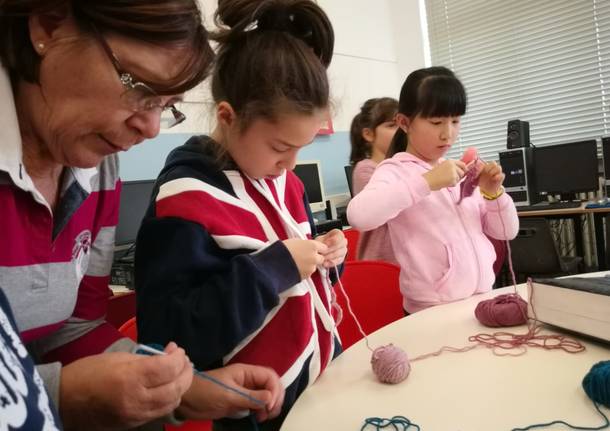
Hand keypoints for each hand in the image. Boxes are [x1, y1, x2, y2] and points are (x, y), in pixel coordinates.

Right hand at [60, 343, 192, 429]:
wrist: (63, 401)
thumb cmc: (88, 372)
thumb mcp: (117, 357)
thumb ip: (146, 359)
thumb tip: (168, 357)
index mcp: (131, 378)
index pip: (169, 368)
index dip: (179, 357)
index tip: (176, 349)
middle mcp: (137, 400)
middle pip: (176, 388)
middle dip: (185, 371)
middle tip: (182, 360)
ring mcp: (136, 415)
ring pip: (172, 403)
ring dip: (180, 386)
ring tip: (177, 372)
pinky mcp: (133, 425)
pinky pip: (160, 411)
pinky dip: (169, 398)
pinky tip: (166, 387)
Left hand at [177, 363, 283, 422]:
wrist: (186, 400)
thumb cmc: (205, 391)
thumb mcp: (228, 394)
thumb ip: (250, 396)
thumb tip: (270, 398)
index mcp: (246, 372)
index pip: (269, 377)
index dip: (274, 390)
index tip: (270, 405)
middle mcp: (248, 381)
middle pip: (271, 386)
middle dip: (275, 398)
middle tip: (269, 412)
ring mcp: (245, 392)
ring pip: (266, 396)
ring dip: (270, 406)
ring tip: (264, 416)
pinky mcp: (240, 403)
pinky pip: (257, 405)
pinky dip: (262, 411)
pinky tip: (258, 418)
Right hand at [283, 238, 326, 278]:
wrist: (274, 264)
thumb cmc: (282, 250)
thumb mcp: (295, 241)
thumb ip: (305, 244)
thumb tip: (307, 246)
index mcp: (313, 246)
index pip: (324, 247)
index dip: (319, 248)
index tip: (315, 249)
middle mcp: (314, 257)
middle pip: (321, 258)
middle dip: (316, 257)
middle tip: (306, 256)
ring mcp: (311, 268)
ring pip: (314, 266)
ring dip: (309, 265)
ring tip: (297, 262)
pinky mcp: (306, 276)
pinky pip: (308, 273)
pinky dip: (304, 271)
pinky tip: (296, 268)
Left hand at [314, 229, 347, 267]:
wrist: (319, 252)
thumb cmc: (320, 244)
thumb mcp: (319, 240)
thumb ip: (322, 242)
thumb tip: (324, 246)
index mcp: (337, 234)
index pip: (340, 235)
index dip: (333, 240)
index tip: (326, 244)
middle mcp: (342, 241)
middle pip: (342, 244)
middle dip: (331, 249)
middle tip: (323, 252)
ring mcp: (343, 250)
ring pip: (341, 253)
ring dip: (330, 256)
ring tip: (322, 258)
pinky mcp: (342, 258)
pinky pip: (339, 261)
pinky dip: (331, 262)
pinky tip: (325, 263)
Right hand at [422, 159, 466, 190]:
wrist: (429, 180)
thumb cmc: (433, 174)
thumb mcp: (442, 166)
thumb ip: (451, 167)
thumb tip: (461, 169)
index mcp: (450, 161)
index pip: (462, 164)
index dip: (464, 168)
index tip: (464, 171)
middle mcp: (453, 166)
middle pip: (462, 172)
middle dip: (458, 176)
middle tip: (450, 178)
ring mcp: (453, 172)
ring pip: (459, 178)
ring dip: (454, 181)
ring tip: (445, 180)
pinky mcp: (453, 179)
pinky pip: (455, 183)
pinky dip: (451, 185)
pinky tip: (445, 183)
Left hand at [477, 161, 504, 195]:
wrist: (486, 190)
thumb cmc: (482, 183)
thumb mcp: (477, 177)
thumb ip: (477, 172)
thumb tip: (475, 169)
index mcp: (486, 167)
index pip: (486, 162)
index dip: (484, 166)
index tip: (480, 170)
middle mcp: (492, 169)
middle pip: (494, 163)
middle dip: (489, 167)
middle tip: (486, 172)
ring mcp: (497, 173)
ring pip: (499, 167)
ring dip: (494, 171)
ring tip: (490, 176)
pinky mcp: (501, 178)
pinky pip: (502, 174)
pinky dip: (498, 176)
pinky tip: (494, 179)